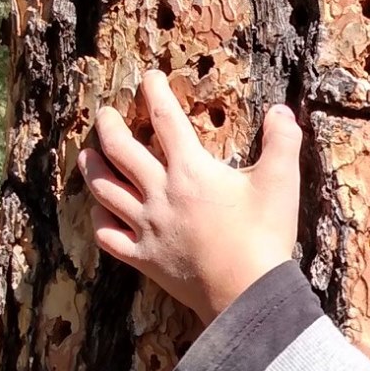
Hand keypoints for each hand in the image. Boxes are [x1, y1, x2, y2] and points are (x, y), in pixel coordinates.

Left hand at [77, 70, 302, 322]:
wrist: (247, 293)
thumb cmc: (264, 236)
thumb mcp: (281, 182)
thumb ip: (282, 141)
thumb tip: (281, 111)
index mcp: (190, 170)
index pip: (165, 120)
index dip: (155, 92)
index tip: (148, 77)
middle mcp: (160, 193)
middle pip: (121, 151)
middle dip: (109, 127)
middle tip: (105, 114)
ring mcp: (147, 227)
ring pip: (105, 191)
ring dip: (93, 169)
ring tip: (87, 156)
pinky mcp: (144, 258)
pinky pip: (109, 237)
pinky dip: (99, 221)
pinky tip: (99, 213)